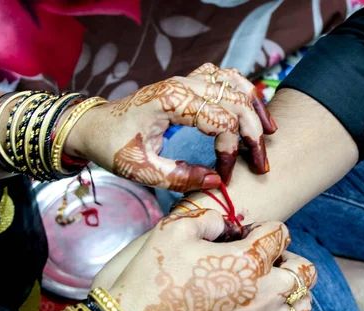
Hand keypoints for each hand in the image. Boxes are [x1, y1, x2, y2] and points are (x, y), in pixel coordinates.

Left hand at [67, 63, 276, 191]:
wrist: (94, 127)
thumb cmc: (113, 147)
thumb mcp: (141, 170)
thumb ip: (179, 178)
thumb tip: (217, 180)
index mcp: (172, 101)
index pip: (221, 122)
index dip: (229, 152)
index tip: (224, 176)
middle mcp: (183, 84)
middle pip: (236, 101)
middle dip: (253, 133)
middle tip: (260, 163)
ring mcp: (185, 79)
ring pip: (234, 82)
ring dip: (255, 106)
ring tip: (269, 131)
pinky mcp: (186, 83)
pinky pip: (223, 77)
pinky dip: (241, 92)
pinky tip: (250, 110)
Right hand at [93, 209, 333, 310]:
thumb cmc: (151, 275)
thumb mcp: (175, 229)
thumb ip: (210, 218)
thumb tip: (226, 223)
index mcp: (250, 260)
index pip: (279, 233)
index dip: (260, 228)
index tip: (238, 233)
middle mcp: (265, 292)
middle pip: (303, 269)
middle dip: (285, 256)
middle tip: (257, 255)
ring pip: (302, 305)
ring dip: (294, 291)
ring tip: (272, 284)